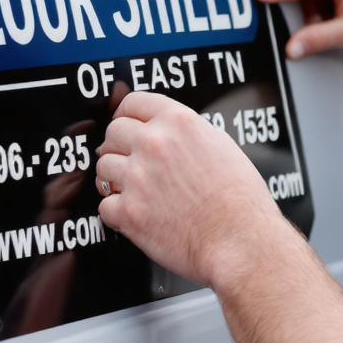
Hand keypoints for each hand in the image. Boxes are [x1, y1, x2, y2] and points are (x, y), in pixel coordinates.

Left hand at [96, 92, 281, 287]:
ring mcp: (137, 178)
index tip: (126, 124)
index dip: (127, 115)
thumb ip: (188, 134)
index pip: (133, 103)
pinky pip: (105, 205)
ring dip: (114, 178)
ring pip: (104, 167)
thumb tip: (171, 135)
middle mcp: (154, 145)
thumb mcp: (222, 146)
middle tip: (128, 160)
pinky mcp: (129, 211)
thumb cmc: (239, 201)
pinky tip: (134, 213)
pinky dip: (116, 212)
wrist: (239, 239)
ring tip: (132, 190)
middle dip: (118, 146)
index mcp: (179, 123)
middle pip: (113, 132)